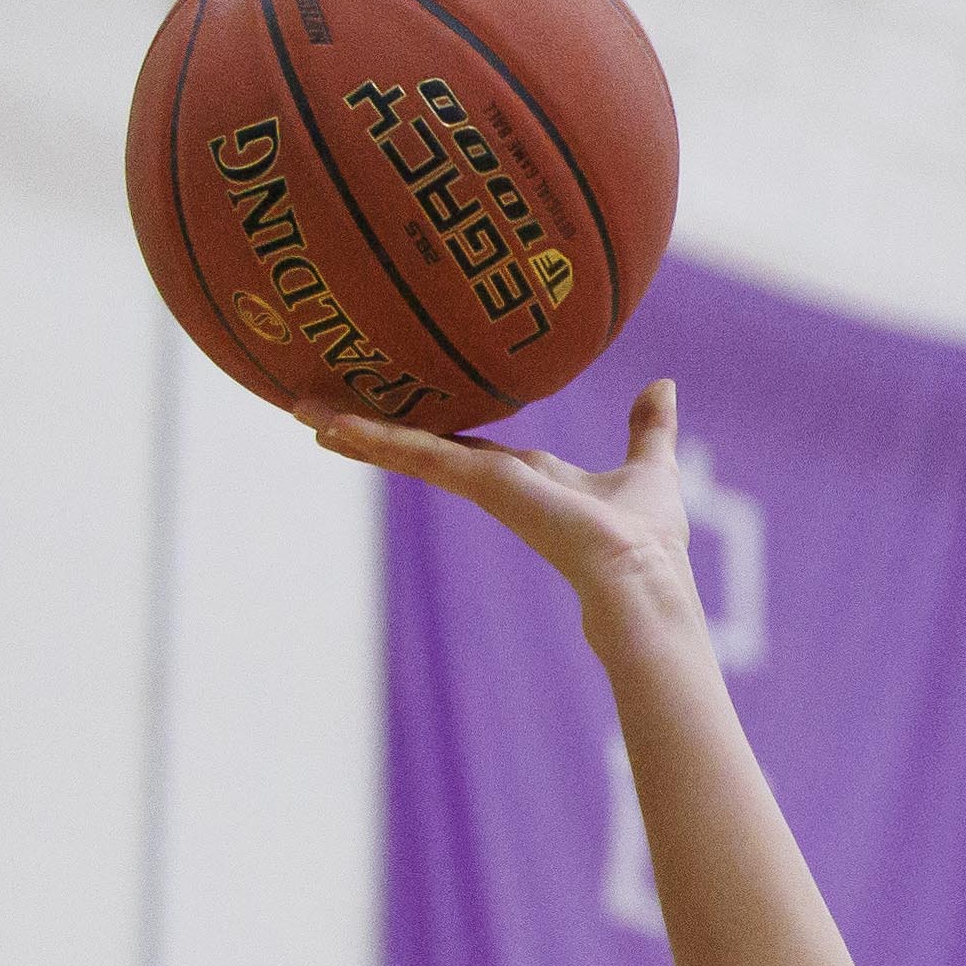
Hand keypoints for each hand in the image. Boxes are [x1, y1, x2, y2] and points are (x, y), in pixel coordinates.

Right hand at [302, 379, 693, 624]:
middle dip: (373, 431)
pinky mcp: (483, 486)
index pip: (462, 448)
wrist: (640, 580)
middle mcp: (498, 482)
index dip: (426, 429)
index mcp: (527, 478)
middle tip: (318, 412)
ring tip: (302, 412)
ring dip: (358, 431)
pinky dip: (379, 439)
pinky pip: (421, 456)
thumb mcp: (647, 465)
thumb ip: (646, 427)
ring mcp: (485, 486)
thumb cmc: (648, 539)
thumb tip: (662, 386)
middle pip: (423, 448)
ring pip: (410, 451)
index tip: (389, 411)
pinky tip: (332, 427)